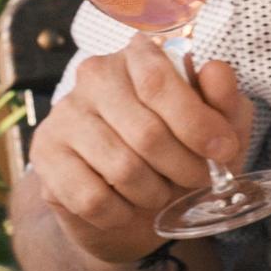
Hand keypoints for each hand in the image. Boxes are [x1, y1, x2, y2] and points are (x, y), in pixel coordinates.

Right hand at [16, 46, 251, 268]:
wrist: (131, 207)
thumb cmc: (179, 154)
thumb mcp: (216, 126)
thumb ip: (223, 99)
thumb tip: (214, 72)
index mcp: (138, 56)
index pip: (159, 82)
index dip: (197, 122)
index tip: (224, 151)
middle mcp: (95, 76)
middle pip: (146, 131)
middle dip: (184, 167)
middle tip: (197, 181)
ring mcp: (65, 115)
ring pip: (122, 168)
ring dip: (154, 193)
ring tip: (160, 192)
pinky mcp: (45, 156)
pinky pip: (91, 198)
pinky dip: (120, 213)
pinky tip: (127, 207)